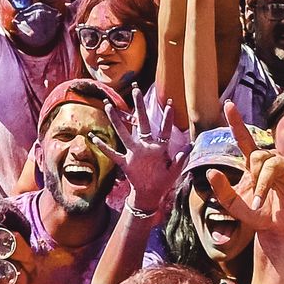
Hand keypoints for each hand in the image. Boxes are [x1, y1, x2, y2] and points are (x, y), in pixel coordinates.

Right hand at [102, 88, 188, 211]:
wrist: (150, 194)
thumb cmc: (163, 181)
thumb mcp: (175, 171)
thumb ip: (181, 158)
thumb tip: (190, 145)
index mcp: (159, 147)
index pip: (164, 130)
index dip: (168, 118)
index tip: (170, 103)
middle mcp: (145, 146)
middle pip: (142, 123)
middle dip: (139, 107)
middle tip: (136, 90)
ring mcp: (134, 153)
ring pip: (124, 133)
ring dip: (117, 121)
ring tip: (109, 106)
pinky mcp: (125, 163)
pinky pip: (113, 154)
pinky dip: (104, 147)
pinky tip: (93, 138)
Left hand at [207, 101, 283, 239]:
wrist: (274, 228)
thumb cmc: (255, 214)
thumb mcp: (233, 204)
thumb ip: (221, 190)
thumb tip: (211, 172)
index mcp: (251, 164)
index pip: (243, 138)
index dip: (236, 122)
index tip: (228, 104)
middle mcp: (267, 161)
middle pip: (258, 157)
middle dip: (254, 179)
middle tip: (254, 200)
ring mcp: (282, 167)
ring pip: (271, 164)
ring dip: (264, 185)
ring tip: (261, 201)